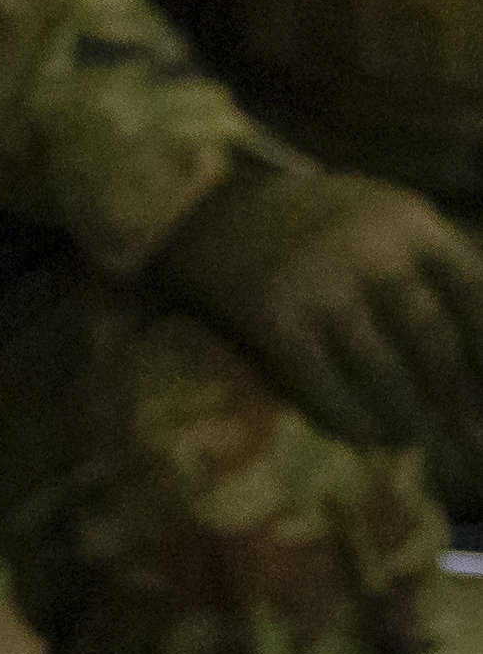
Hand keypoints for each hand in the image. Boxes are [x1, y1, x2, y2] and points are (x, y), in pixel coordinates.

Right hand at [154, 164, 482, 467]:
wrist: (198, 205)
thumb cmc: (309, 222)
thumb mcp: (381, 218)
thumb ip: (432, 262)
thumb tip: (476, 349)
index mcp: (410, 221)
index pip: (476, 295)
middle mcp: (370, 248)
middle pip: (433, 341)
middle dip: (460, 401)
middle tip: (476, 445)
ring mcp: (318, 281)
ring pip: (384, 370)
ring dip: (410, 420)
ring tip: (425, 448)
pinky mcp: (271, 314)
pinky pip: (322, 382)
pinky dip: (349, 419)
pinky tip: (366, 439)